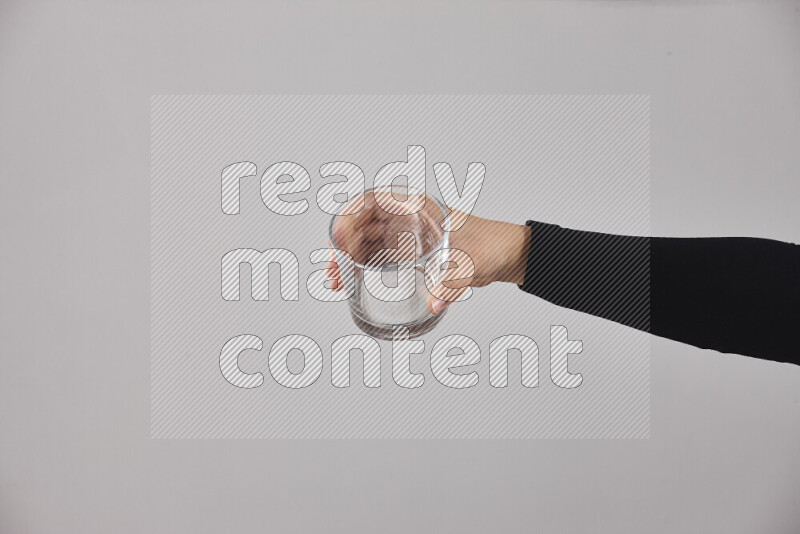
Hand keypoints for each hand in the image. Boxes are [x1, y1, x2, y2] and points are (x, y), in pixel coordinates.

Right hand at [326, 207, 529, 314]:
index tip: (341, 240)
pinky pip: (376, 255)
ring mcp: (405, 234)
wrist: (506, 255)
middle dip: (343, 244)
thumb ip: (451, 283)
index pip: (372, 201)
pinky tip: (351, 281)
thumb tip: (434, 303)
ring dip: (348, 258)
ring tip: (336, 281)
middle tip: (335, 269)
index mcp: (417, 206)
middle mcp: (406, 217)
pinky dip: (361, 267)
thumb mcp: (469, 262)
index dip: (350, 218)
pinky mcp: (408, 252)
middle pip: (361, 223)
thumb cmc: (491, 244)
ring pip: (365, 240)